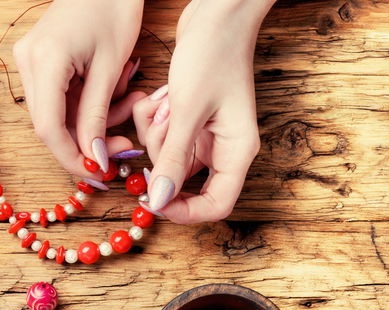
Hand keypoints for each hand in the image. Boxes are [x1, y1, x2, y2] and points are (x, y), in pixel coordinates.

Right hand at [14, 0, 145, 176]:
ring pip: (57, 114)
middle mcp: (27, 62)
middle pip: (50, 123)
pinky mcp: (38, 61)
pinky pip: (60, 98)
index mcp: (44, 61)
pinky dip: (86, 105)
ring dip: (91, 121)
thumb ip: (98, 116)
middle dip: (86, 140)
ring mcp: (29, 61)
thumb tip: (94, 158)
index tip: (97, 173)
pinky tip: (111, 93)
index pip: (49, 127)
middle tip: (122, 146)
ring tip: (127, 103)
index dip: (72, 156)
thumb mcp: (112, 67)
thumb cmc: (114, 8)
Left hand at [133, 0, 271, 222]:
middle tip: (159, 129)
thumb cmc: (212, 54)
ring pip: (167, 156)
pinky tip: (156, 96)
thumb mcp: (187, 110)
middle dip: (162, 159)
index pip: (216, 204)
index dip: (184, 211)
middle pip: (184, 180)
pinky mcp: (189, 119)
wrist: (216, 12)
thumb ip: (173, 159)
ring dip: (154, 135)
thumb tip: (160, 202)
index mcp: (237, 151)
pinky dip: (151, 120)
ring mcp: (206, 133)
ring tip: (161, 103)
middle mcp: (224, 147)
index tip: (153, 202)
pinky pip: (161, 134)